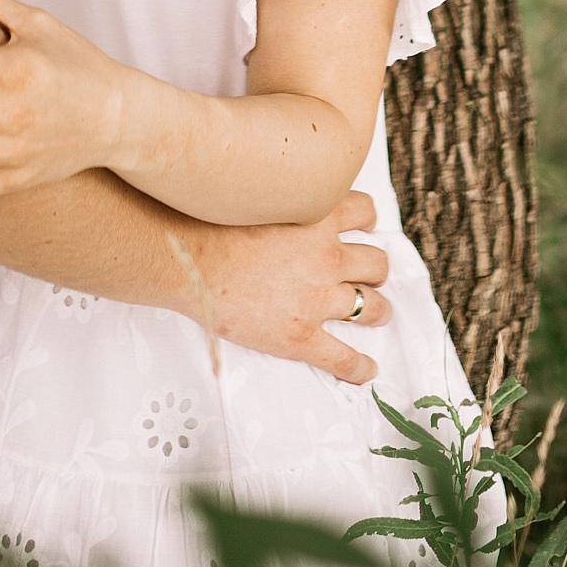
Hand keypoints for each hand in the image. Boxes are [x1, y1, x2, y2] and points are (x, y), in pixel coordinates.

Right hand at [173, 194, 391, 385]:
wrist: (190, 262)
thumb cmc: (212, 226)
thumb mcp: (261, 197)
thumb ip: (287, 200)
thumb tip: (291, 200)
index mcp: (318, 218)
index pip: (365, 212)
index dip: (366, 222)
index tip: (361, 229)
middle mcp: (327, 257)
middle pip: (376, 263)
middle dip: (374, 271)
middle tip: (366, 276)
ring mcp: (317, 299)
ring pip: (372, 308)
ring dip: (376, 311)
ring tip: (373, 314)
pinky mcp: (301, 336)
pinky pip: (345, 358)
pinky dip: (359, 367)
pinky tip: (366, 369)